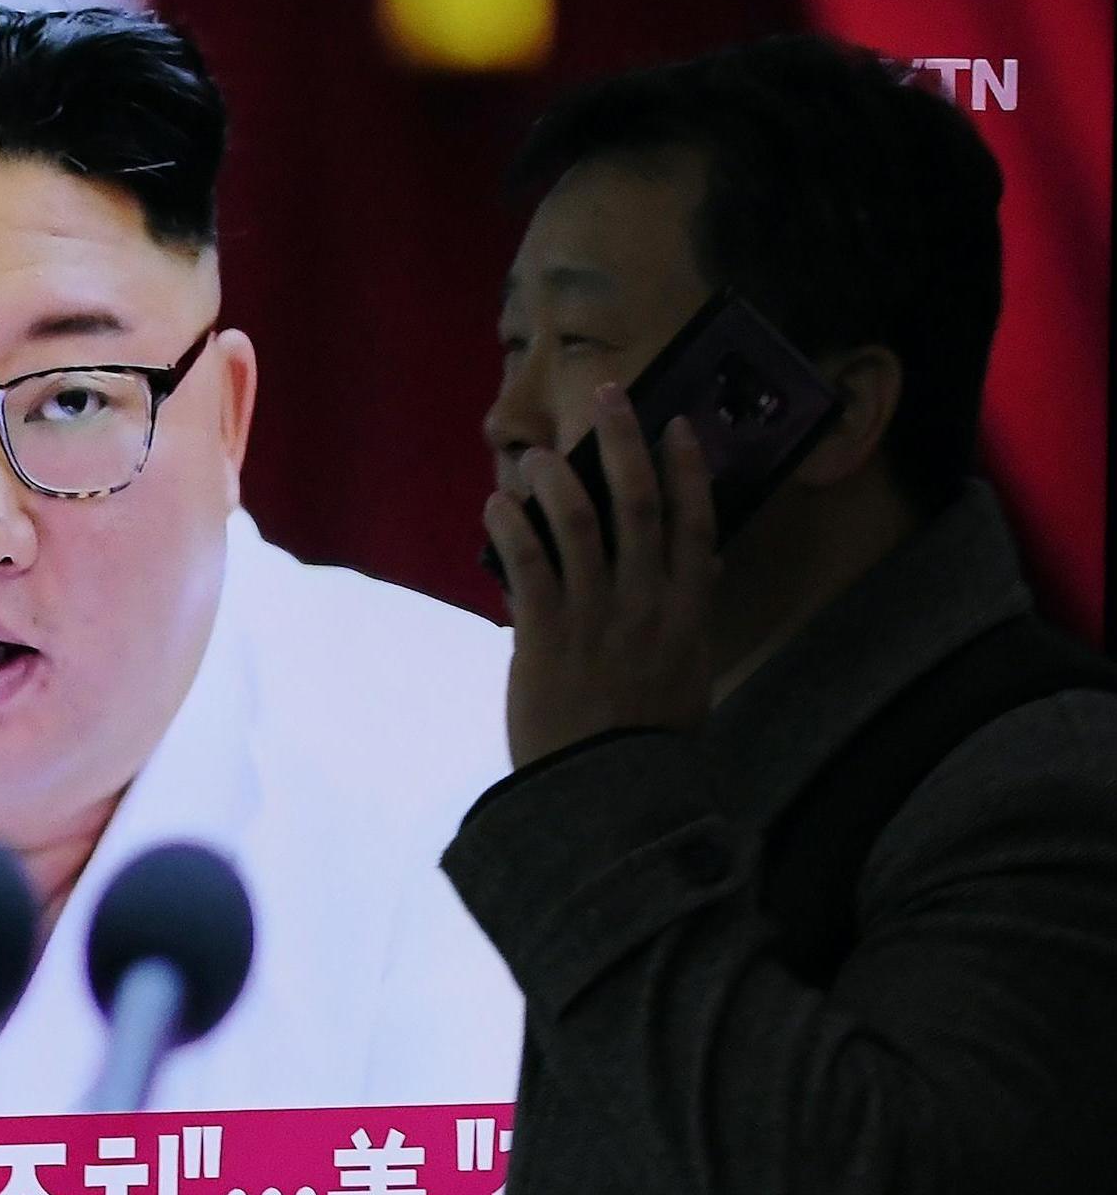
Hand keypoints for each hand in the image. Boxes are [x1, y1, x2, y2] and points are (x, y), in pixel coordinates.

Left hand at [487, 383, 718, 768]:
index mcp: (688, 613)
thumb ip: (685, 622)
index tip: (679, 426)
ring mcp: (595, 613)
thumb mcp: (687, 678)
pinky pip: (527, 561)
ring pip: (577, 519)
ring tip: (535, 452)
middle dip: (622, 442)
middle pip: (638, 502)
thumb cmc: (645, 745)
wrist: (604, 797)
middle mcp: (647, 602)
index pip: (696, 524)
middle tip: (608, 397)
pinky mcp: (544, 631)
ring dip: (555, 476)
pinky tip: (497, 502)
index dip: (688, 470)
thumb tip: (698, 573)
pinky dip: (511, 524)